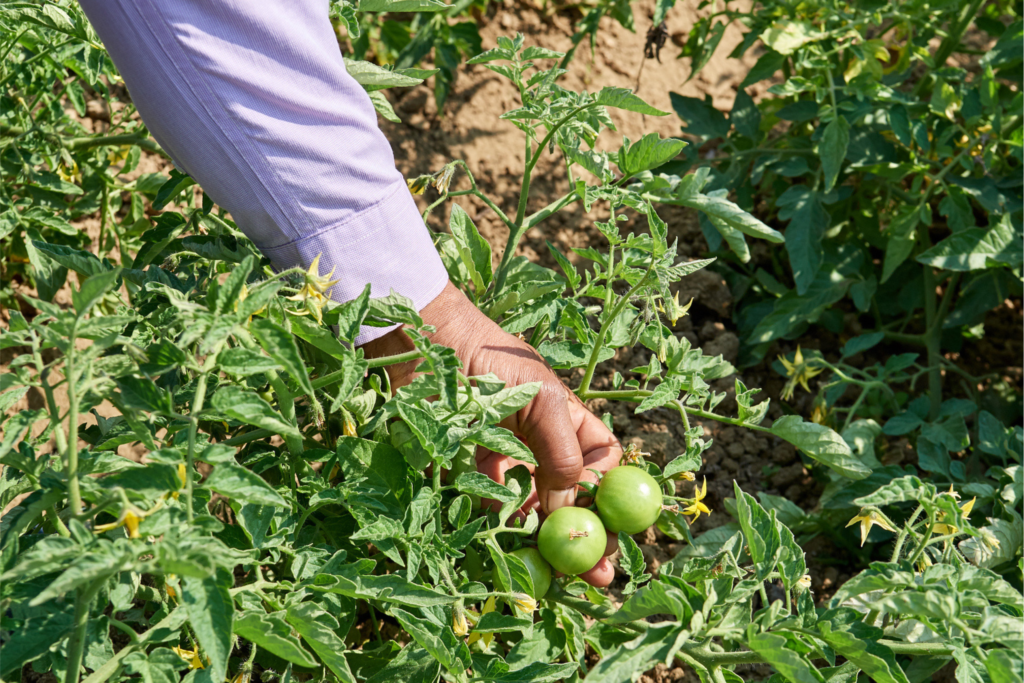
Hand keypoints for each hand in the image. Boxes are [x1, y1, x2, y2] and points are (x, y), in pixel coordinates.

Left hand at [361, 281, 622, 585]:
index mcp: (568, 418)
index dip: (607, 489)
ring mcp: (507, 455)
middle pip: (573, 492)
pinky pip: (494, 499)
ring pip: (535, 503)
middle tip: (595, 573)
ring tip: (553, 565)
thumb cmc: (491, 359)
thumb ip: (559, 451)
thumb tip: (570, 504)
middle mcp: (541, 440)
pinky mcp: (473, 465)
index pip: (602, 459)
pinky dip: (502, 518)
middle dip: (587, 532)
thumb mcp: (540, 398)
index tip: (603, 518)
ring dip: (545, 534)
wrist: (426, 345)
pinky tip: (506, 531)